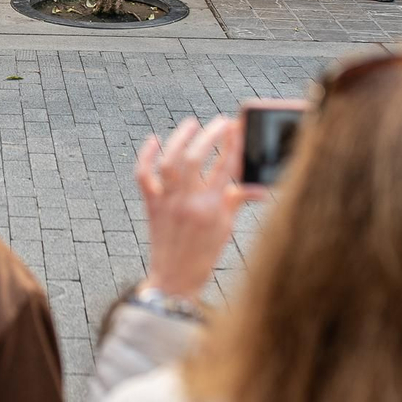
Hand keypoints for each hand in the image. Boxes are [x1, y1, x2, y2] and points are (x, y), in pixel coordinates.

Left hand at [134, 117, 261, 299]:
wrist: (175, 278)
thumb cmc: (204, 253)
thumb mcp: (227, 227)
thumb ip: (237, 199)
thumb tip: (258, 183)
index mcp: (212, 208)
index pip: (226, 168)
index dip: (233, 143)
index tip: (237, 126)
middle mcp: (188, 203)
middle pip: (196, 159)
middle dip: (209, 136)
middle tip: (219, 122)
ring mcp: (167, 203)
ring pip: (169, 162)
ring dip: (179, 139)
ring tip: (191, 124)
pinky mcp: (150, 205)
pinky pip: (143, 176)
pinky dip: (145, 156)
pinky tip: (153, 139)